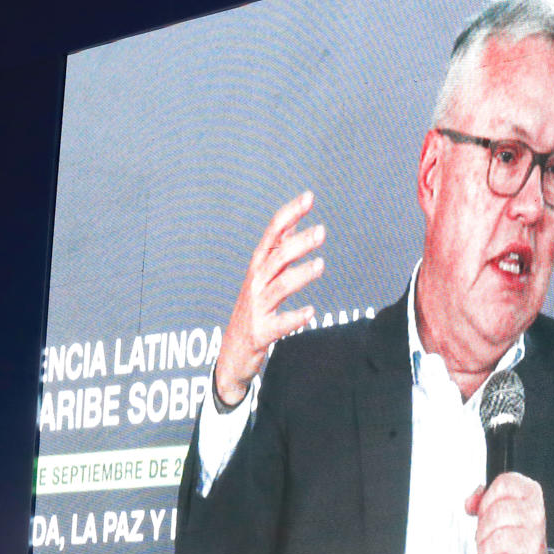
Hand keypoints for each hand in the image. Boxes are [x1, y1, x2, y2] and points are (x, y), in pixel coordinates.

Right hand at [212, 191, 325, 407]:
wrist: (232, 355)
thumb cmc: (252, 312)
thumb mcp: (261, 277)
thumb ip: (277, 250)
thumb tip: (293, 222)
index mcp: (257, 268)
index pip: (273, 234)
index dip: (289, 215)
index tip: (309, 198)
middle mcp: (255, 284)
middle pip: (276, 258)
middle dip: (298, 243)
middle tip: (321, 232)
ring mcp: (256, 309)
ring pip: (278, 287)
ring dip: (299, 275)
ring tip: (320, 266)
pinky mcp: (261, 333)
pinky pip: (278, 324)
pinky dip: (294, 318)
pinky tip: (310, 312)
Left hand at [466, 472, 553, 553]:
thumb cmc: (512, 543)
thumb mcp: (501, 515)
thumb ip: (483, 500)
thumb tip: (471, 502)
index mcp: (532, 498)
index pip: (506, 483)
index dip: (489, 498)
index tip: (486, 511)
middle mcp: (537, 520)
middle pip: (497, 513)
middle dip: (483, 528)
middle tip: (486, 538)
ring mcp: (534, 546)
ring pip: (496, 539)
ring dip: (484, 550)